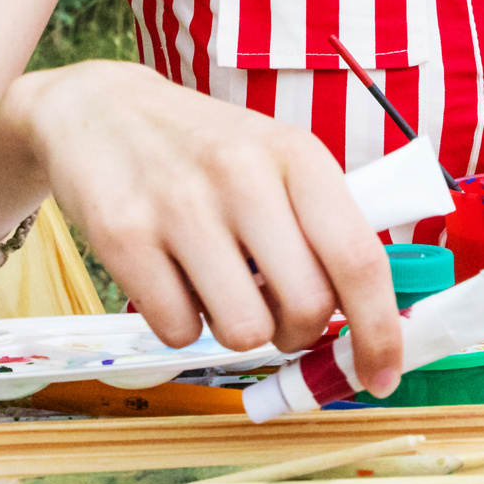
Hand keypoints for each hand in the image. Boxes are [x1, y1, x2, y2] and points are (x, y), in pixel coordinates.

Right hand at [0, 60, 405, 394]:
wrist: (101, 108)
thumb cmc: (206, 149)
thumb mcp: (277, 158)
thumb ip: (322, 227)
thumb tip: (368, 322)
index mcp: (297, 155)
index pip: (359, 259)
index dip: (380, 330)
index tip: (382, 375)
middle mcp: (242, 174)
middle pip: (306, 307)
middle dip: (298, 332)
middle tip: (277, 312)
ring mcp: (179, 205)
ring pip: (243, 331)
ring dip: (238, 329)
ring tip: (219, 285)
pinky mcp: (123, 236)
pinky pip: (179, 332)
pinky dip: (182, 324)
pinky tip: (173, 278)